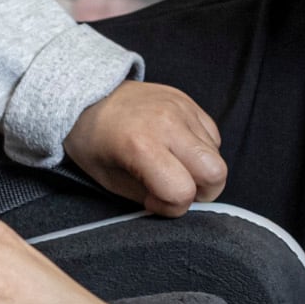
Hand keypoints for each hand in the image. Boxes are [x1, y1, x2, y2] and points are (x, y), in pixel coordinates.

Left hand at [62, 80, 227, 214]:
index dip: (171, 207)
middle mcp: (167, 124)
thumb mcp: (110, 180)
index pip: (182, 192)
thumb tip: (175, 203)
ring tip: (173, 165)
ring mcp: (182, 109)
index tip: (153, 200)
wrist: (86, 96)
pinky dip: (201, 150)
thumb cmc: (93, 142)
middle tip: (177, 189)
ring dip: (201, 170)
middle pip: (216, 173)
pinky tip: (177, 148)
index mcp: (141, 146)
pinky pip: (213, 137)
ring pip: (217, 156)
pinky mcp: (189, 102)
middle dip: (202, 192)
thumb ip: (146, 196)